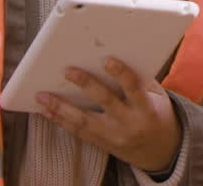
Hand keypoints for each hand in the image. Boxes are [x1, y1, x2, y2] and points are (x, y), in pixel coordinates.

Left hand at [39, 58, 181, 173]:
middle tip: (68, 70)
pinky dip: (61, 121)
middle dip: (86, 85)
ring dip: (61, 108)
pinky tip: (47, 111)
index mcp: (146, 109)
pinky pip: (79, 133)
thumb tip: (115, 52)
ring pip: (85, 122)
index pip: (134, 89)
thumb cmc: (156, 114)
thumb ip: (140, 79)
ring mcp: (114, 136)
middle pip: (105, 102)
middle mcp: (129, 123)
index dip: (122, 74)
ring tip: (42, 96)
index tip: (108, 60)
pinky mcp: (103, 144)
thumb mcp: (157, 96)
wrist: (160, 151)